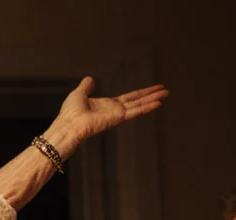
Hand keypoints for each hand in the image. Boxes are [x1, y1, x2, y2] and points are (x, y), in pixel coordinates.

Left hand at [48, 77, 168, 153]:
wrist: (68, 125)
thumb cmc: (70, 113)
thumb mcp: (79, 94)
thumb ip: (86, 87)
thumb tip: (90, 79)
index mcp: (107, 105)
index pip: (129, 97)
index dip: (141, 92)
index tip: (152, 89)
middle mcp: (115, 110)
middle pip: (138, 100)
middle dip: (152, 95)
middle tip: (165, 90)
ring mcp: (117, 114)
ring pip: (140, 105)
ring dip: (153, 99)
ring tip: (167, 94)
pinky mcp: (118, 118)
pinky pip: (135, 111)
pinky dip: (147, 107)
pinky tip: (158, 103)